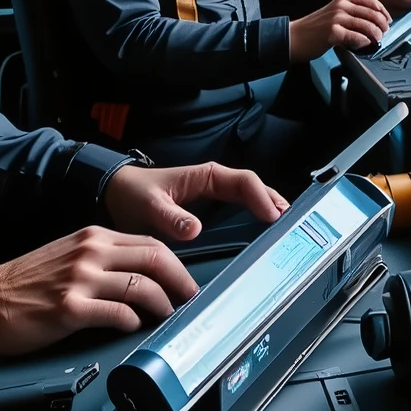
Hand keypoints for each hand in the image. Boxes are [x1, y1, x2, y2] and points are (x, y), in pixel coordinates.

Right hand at [0, 226, 199, 355]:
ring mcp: (80, 279)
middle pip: (155, 258)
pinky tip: (133, 328)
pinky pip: (118, 313)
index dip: (176, 265)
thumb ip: (101, 259)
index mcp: (91, 237)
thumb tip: (140, 275)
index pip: (150, 242)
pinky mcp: (70, 308)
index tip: (187, 282)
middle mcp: (90, 252)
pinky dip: (134, 322)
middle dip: (182, 281)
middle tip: (192, 300)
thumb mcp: (66, 256)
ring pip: (143, 285)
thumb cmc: (21, 284)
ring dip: (163, 304)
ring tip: (168, 317)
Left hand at [104, 160, 286, 243]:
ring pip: (252, 198)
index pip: (244, 182)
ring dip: (269, 209)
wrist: (118, 195)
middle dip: (275, 202)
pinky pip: (242, 209)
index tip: (273, 217)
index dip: (262, 198)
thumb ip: (171, 218)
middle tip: (292, 224)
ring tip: (286, 229)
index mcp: (206, 176)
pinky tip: (264, 234)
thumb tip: (196, 230)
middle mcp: (216, 183)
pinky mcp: (213, 208)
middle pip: (256, 188)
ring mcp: (216, 196)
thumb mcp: (149, 207)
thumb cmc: (134, 194)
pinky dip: (257, 218)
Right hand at [287, 0, 390, 60]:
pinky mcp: (333, 32)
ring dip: (375, 36)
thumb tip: (374, 22)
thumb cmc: (315, 28)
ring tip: (375, 41)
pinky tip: (363, 45)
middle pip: (373, 14)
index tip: (388, 21)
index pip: (372, 2)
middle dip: (382, 26)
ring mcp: (337, 18)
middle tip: (383, 34)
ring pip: (367, 26)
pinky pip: (357, 37)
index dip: (384, 13)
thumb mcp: (335, 12)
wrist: (295, 37)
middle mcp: (341, 5)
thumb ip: (352, 13)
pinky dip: (364, 42)